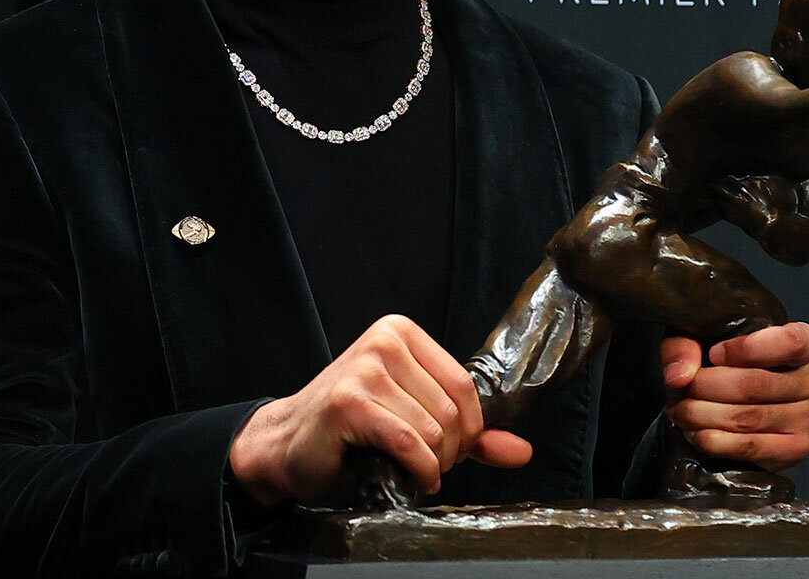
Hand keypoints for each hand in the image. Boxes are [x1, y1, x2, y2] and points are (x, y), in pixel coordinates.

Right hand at [228, 315, 531, 503]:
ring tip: (413, 469)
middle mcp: (384, 341)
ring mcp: (364, 369)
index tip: (449, 449)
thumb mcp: (416, 418)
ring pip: (433, 430)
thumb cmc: (351, 429)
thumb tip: (521, 451)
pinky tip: (410, 476)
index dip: (469, 429)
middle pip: (452, 410)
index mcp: (402, 333)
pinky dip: (419, 470)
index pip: (465, 385)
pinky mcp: (348, 403)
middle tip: (428, 466)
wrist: (287, 444)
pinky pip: (409, 443)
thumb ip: (471, 433)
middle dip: (448, 452)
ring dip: (432, 465)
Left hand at [660, 322, 808, 470]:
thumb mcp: (704, 337)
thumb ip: (686, 346)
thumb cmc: (727, 357)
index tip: (713, 353)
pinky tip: (695, 432)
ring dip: (703, 415)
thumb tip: (678, 376)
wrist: (739, 393)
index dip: (745, 349)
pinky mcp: (796, 449)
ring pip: (748, 418)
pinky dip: (714, 441)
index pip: (789, 343)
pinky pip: (750, 448)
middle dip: (707, 386)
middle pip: (756, 385)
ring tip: (680, 409)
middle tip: (682, 388)